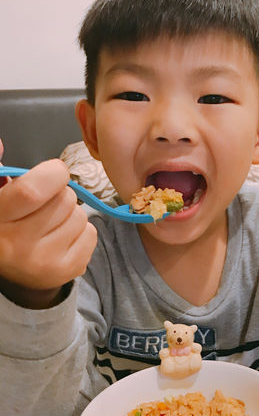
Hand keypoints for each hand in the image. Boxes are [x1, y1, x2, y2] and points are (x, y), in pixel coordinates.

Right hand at [0, 151, 96, 306]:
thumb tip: (0, 144)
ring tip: (50, 223)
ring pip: (80, 216)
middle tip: (44, 204)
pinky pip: (91, 233)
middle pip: (65, 200)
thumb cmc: (4, 224)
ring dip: (70, 213)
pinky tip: (60, 237)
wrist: (9, 267)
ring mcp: (45, 263)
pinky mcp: (69, 271)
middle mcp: (19, 246)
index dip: (52, 173)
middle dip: (60, 194)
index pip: (33, 191)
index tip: (52, 172)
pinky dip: (81, 231)